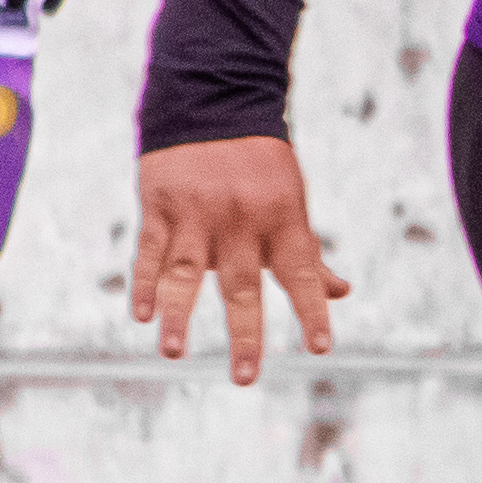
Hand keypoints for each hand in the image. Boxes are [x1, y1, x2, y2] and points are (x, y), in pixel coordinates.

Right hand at [133, 134, 354, 384]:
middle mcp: (241, 220)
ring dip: (177, 314)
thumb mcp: (292, 202)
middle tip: (246, 378)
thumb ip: (307, 253)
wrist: (212, 104)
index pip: (301, 274)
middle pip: (242, 284)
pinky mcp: (160, 205)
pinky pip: (149, 250)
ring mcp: (197, 214)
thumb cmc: (260, 167)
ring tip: (173, 351)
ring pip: (185, 271)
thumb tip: (341, 293)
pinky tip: (141, 314)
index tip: (320, 349)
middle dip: (245, 334)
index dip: (312, 311)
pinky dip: (144, 283)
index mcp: (282, 219)